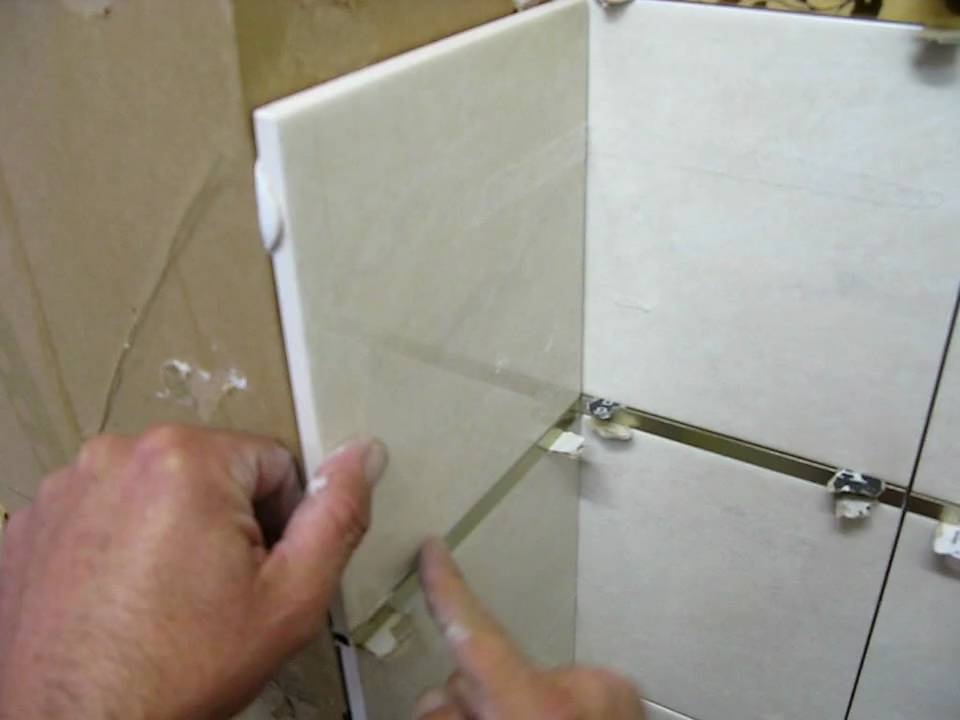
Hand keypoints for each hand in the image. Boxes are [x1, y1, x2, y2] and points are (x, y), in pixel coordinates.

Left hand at [0, 425, 386, 719]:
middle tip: (214, 592)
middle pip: (214, 472)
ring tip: (167, 598)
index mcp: (186, 458)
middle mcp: (116, 454)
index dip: (281, 523)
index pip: (274, 463)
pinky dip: (122, 543)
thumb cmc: (181, 670)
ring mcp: (67, 487)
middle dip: (227, 523)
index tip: (255, 575)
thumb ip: (336, 515)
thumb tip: (363, 452)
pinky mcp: (34, 521)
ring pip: (160, 490)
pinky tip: (123, 596)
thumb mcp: (290, 598)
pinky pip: (107, 511)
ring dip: (174, 530)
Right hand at [415, 539, 644, 719]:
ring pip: (536, 681)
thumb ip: (451, 718)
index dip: (450, 592)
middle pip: (500, 666)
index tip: (433, 550)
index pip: (480, 637)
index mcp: (540, 708)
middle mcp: (584, 690)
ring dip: (524, 706)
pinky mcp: (629, 700)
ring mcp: (614, 695)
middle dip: (485, 694)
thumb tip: (442, 691)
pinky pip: (572, 692)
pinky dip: (556, 711)